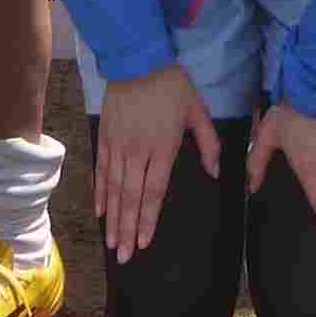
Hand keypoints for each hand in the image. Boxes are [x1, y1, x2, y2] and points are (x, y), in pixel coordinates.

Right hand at [95, 65, 219, 264]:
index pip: (153, 192)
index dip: (148, 220)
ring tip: (110, 243)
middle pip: (130, 198)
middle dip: (127, 230)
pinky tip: (99, 212)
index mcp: (162, 148)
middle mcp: (137, 152)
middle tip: (123, 257)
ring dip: (112, 218)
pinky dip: (100, 193)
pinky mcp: (105, 137)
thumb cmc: (172, 86)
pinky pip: (101, 171)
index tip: (143, 243)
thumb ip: (208, 143)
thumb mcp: (197, 110)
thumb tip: (216, 172)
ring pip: (113, 189)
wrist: (137, 59)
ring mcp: (118, 146)